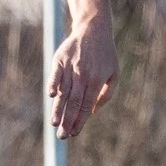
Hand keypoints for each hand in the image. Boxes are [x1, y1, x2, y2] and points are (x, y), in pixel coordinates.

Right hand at [47, 15, 118, 140]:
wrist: (94, 29)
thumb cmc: (105, 55)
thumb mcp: (114, 74)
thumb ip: (106, 94)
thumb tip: (92, 111)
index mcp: (97, 80)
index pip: (87, 105)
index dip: (80, 120)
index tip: (74, 133)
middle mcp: (83, 74)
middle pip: (74, 102)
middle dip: (68, 120)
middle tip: (62, 136)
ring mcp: (71, 66)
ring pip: (64, 91)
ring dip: (58, 108)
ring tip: (54, 123)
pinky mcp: (60, 59)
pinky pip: (56, 74)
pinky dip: (53, 84)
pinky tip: (51, 95)